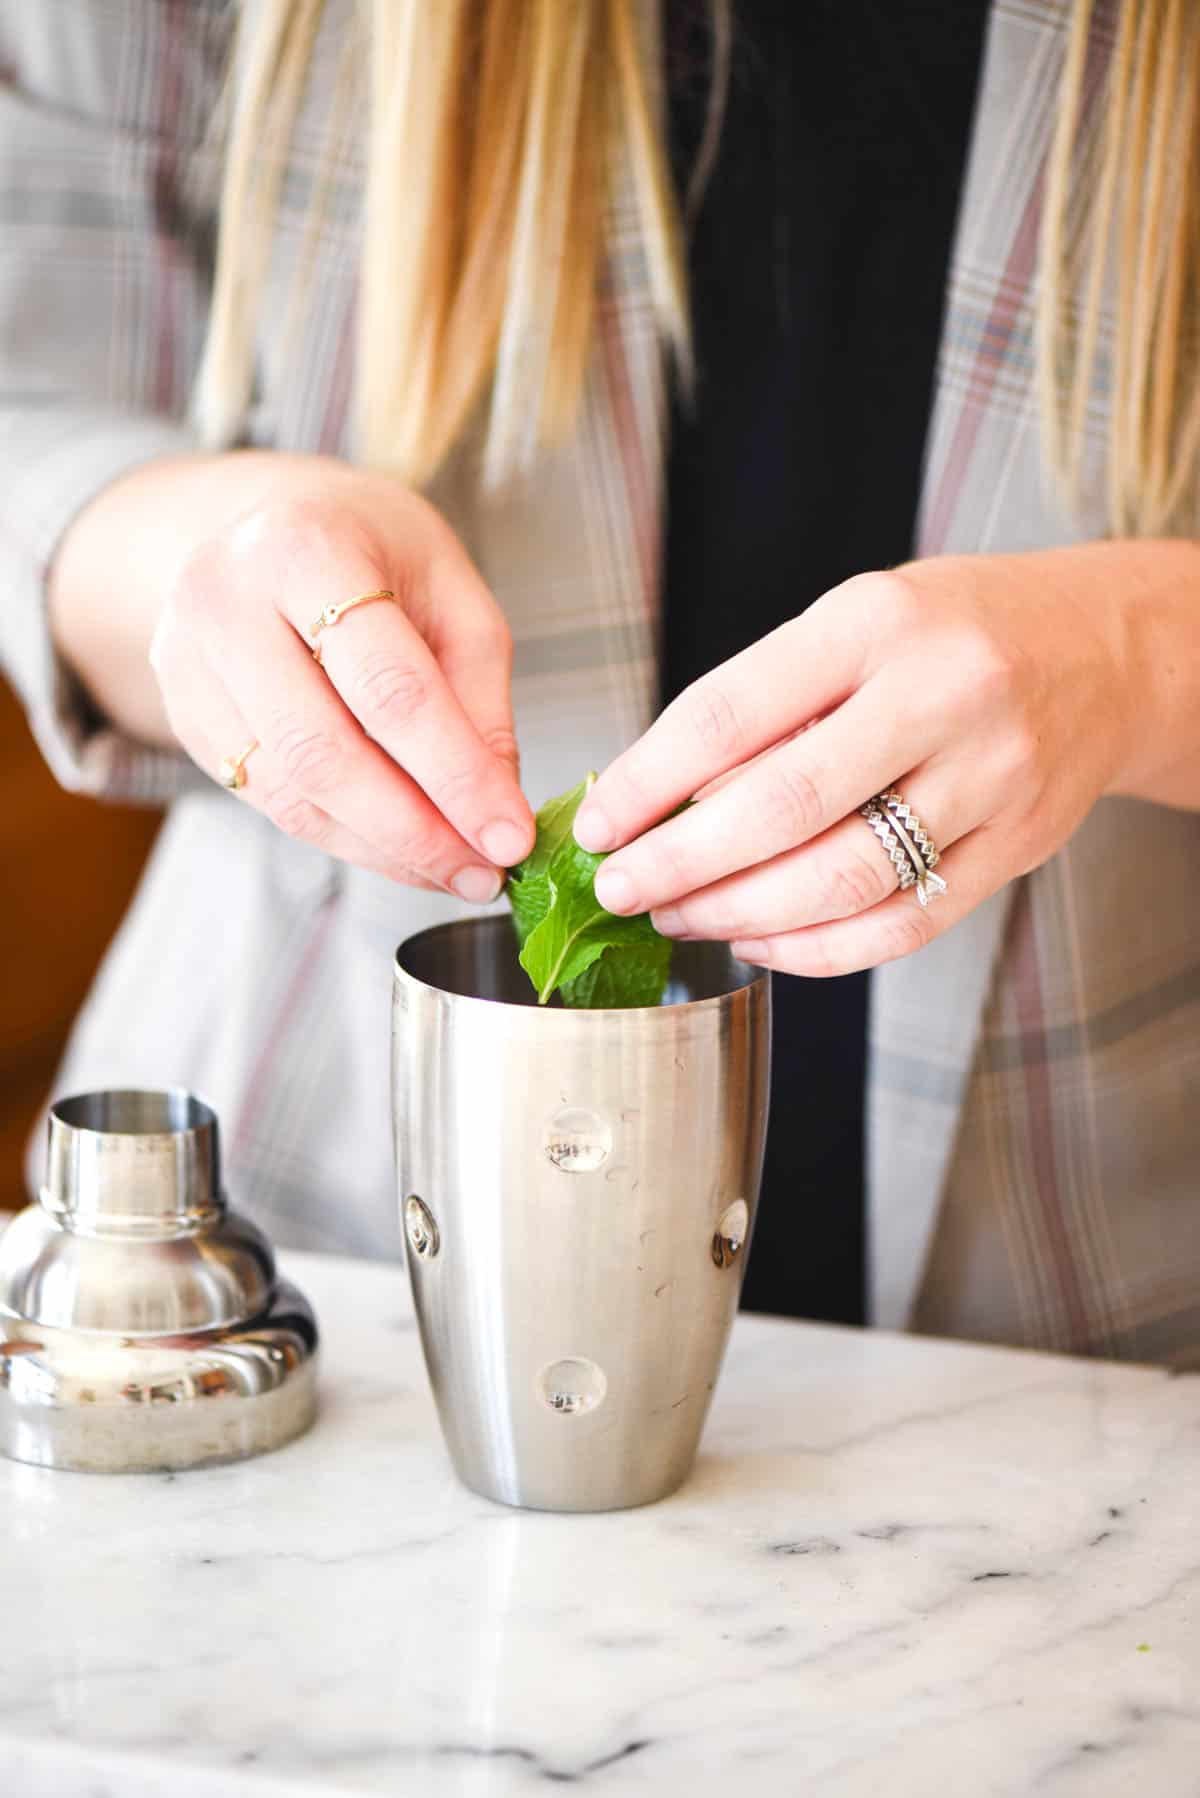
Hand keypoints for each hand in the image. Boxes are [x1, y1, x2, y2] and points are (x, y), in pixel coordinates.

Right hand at [150, 466, 533, 895]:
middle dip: (415, 831)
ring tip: (454, 869)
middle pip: (324, 753)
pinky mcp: (182, 715)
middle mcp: (226, 601)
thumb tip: (495, 812)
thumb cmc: (375, 553)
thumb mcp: (452, 591)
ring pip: (292, 794)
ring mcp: (188, 663)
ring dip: (383, 849)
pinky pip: (270, 802)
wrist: (271, 524)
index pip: (389, 688)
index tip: (511, 837)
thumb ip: (479, 699)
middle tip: (483, 874)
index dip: (456, 775)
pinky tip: (401, 848)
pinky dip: (345, 838)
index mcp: (305, 549)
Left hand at [574, 548, 1141, 974]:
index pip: (728, 713)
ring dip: (735, 913)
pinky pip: (897, 926)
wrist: (1105, 651)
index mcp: (874, 623)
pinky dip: (813, 950)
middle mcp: (939, 696)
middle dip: (677, 863)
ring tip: (679, 913)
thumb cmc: (954, 632)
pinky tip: (759, 938)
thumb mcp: (857, 620)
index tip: (597, 823)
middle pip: (778, 808)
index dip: (645, 782)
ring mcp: (988, 779)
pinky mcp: (1015, 848)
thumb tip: (657, 798)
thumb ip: (770, 701)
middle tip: (620, 887)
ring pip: (837, 881)